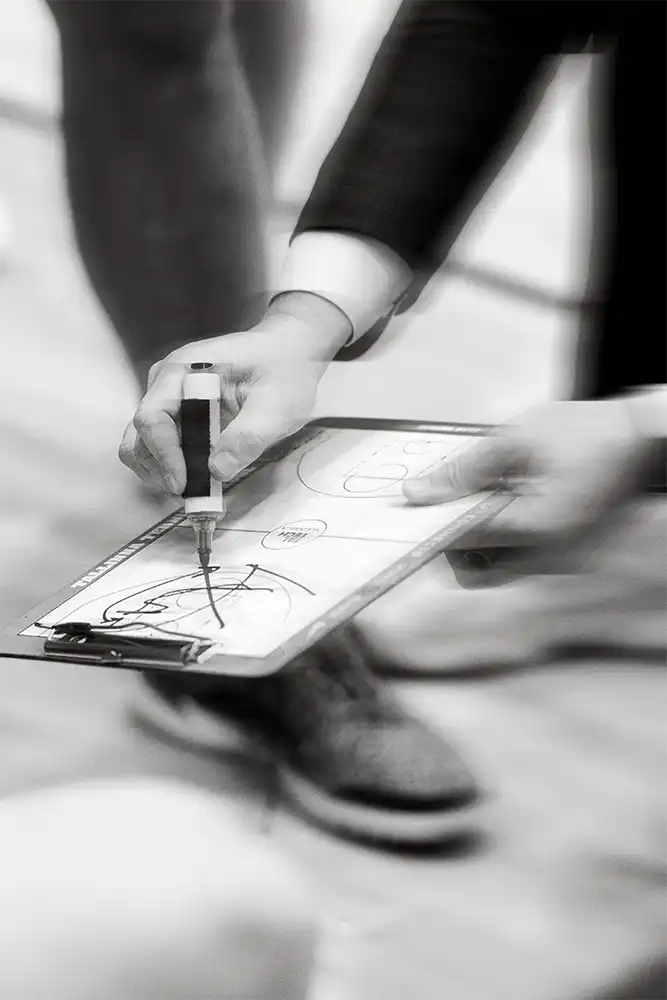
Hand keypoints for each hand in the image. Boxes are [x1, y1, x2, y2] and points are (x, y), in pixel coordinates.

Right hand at [119, 295, 350, 493]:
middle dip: (160, 471)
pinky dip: (174, 469)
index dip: (164, 456)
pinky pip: (162, 448)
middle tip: (193, 496)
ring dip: (164, 474)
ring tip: (198, 491)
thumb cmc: (283, 371)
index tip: (183, 485)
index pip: (152, 418)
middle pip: (139, 436)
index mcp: (185, 371)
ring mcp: (168, 399)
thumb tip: (217, 470)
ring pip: (143, 447)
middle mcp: (166, 384)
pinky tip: (201, 481)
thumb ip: (248, 436)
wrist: (287, 353)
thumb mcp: (277, 405)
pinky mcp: (177, 415)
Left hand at [403, 399, 652, 560]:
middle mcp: (549, 557)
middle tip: (441, 508)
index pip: (462, 541)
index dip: (429, 526)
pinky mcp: (564, 555)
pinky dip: (498, 539)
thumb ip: (463, 470)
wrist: (640, 438)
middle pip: (475, 572)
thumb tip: (417, 493)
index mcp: (538, 529)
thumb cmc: (587, 431)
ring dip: (473, 544)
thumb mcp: (515, 439)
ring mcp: (559, 561)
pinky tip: (498, 503)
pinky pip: (517, 559)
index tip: (406, 516)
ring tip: (472, 500)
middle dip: (450, 545)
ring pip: (495, 570)